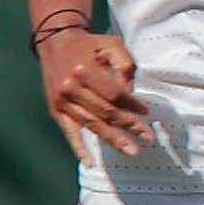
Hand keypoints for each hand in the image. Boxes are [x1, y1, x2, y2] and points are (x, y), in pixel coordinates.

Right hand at [36, 30, 151, 162]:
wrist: (56, 42)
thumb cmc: (90, 45)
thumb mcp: (112, 45)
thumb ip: (125, 66)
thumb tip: (130, 94)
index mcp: (84, 70)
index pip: (114, 94)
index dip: (132, 105)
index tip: (147, 112)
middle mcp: (70, 87)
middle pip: (105, 112)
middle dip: (128, 126)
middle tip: (147, 138)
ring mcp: (62, 101)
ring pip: (92, 125)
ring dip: (112, 139)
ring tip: (131, 150)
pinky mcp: (56, 110)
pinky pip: (69, 133)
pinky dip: (79, 148)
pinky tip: (90, 162)